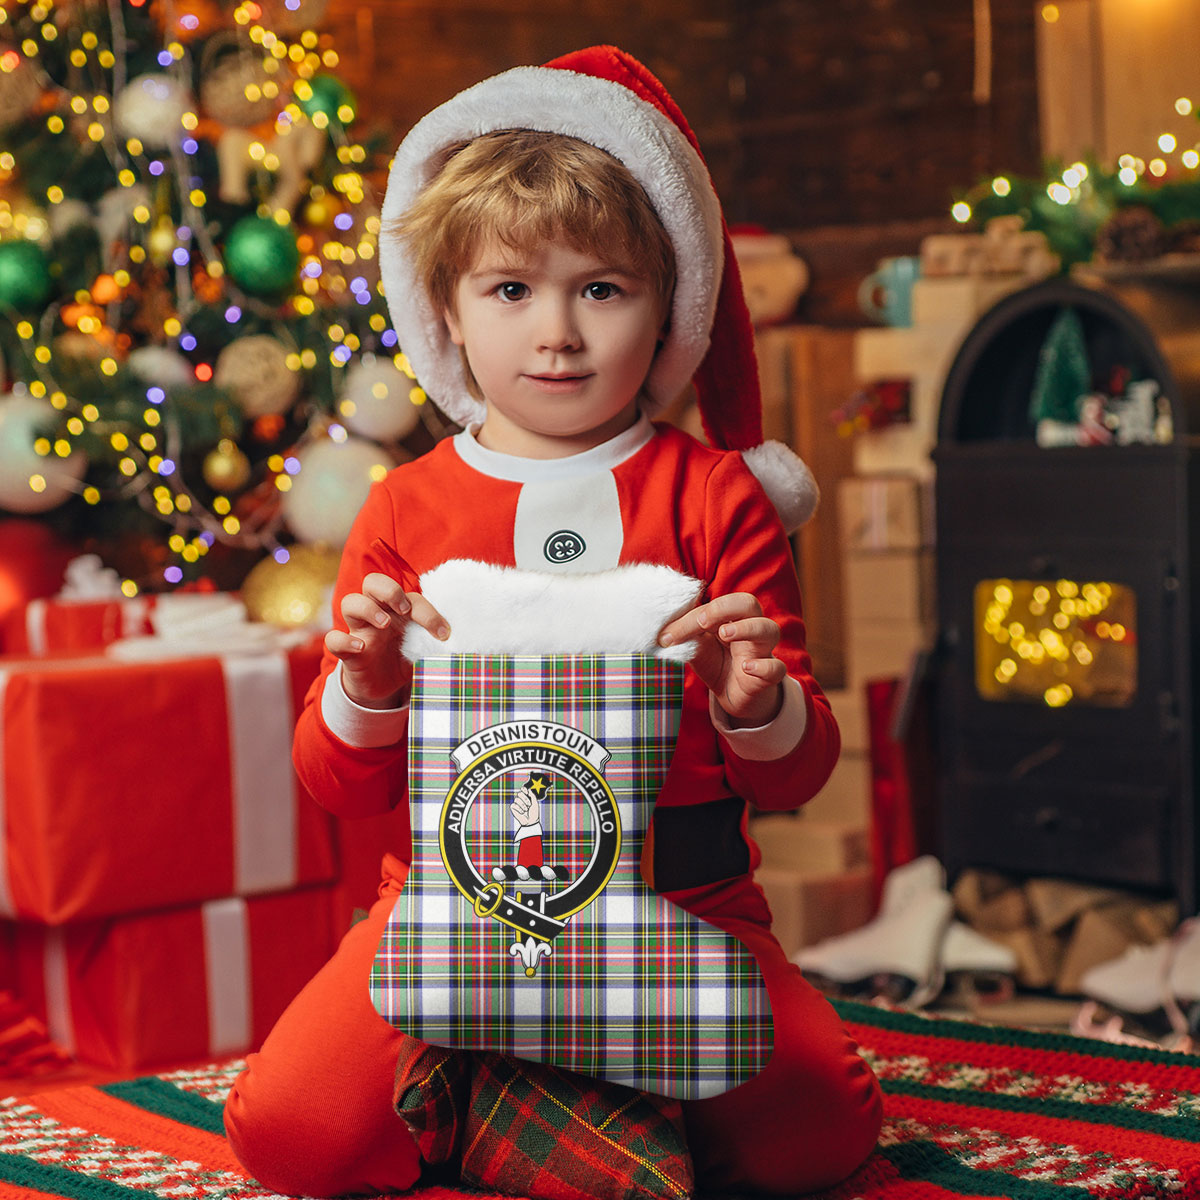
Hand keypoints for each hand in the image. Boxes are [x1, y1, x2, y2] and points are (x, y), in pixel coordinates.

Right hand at [323, 571, 448, 708]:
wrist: (383, 689)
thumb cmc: (404, 659)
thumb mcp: (423, 649)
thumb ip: (436, 642)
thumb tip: (463, 642)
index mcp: (398, 610)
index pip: (410, 596)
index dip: (428, 611)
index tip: (443, 633)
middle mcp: (377, 614)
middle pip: (373, 582)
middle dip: (389, 590)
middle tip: (404, 609)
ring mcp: (359, 631)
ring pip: (350, 602)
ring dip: (368, 608)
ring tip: (385, 623)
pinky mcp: (346, 652)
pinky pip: (333, 639)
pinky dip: (343, 640)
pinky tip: (361, 648)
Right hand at [510, 786, 540, 826]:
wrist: (531, 821)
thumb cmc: (534, 813)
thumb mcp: (535, 803)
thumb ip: (532, 796)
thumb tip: (529, 789)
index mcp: (527, 797)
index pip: (523, 789)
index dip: (524, 789)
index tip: (527, 792)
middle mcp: (521, 799)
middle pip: (519, 793)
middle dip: (525, 799)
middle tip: (529, 805)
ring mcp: (517, 803)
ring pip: (516, 799)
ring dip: (523, 805)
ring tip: (526, 810)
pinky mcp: (513, 808)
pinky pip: (514, 805)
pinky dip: (519, 809)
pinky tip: (522, 812)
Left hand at [658, 592, 785, 726]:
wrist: (734, 696)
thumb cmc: (717, 663)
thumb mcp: (697, 648)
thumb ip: (685, 636)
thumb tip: (661, 631)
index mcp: (731, 617)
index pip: (716, 605)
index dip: (692, 616)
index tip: (668, 636)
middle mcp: (750, 628)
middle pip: (749, 603)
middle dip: (724, 608)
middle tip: (702, 622)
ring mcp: (762, 651)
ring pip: (769, 630)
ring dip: (747, 628)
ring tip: (725, 634)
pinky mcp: (769, 676)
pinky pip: (776, 668)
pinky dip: (764, 666)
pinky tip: (747, 667)